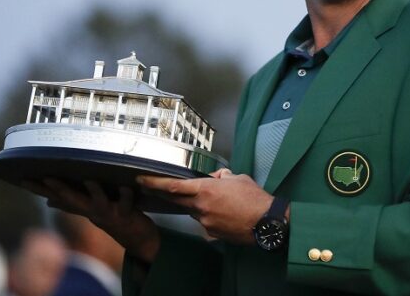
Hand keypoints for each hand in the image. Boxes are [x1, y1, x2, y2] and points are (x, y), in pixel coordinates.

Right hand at [22, 179, 160, 262]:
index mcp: (83, 207)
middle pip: (72, 199)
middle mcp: (92, 210)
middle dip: (59, 189)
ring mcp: (108, 213)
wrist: (137, 239)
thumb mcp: (89, 211)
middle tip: (46, 177)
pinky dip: (126, 196)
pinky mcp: (126, 214)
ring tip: (89, 180)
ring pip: (99, 201)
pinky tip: (126, 187)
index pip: (56, 196)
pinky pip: (127, 204)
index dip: (39, 189)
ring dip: (94, 191)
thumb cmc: (112, 218)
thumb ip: (71, 205)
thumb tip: (49, 201)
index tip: (22, 179)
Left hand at [137, 170, 273, 244]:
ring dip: (195, 204)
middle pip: (175, 199)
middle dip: (161, 192)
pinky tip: (224, 214)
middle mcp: (201, 206)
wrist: (266, 223)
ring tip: (216, 200)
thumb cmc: (254, 198)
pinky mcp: (211, 233)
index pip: (173, 186)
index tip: (142, 179)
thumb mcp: (238, 178)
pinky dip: (209, 216)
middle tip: (150, 187)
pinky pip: (204, 222)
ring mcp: (205, 222)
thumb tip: (215, 178)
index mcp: (206, 189)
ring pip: (192, 210)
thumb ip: (222, 177)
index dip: (154, 183)